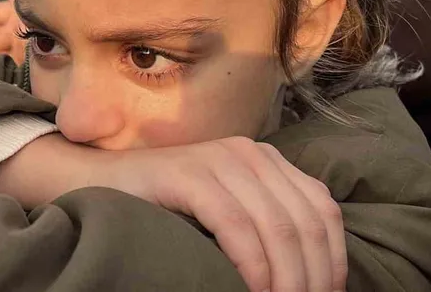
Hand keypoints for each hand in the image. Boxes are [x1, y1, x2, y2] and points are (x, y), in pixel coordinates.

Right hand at [0, 135, 345, 291]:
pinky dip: (252, 264)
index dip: (333, 261)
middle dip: (312, 277)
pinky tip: (252, 289)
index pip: (322, 211)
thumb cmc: (164, 210)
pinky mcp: (188, 174)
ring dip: (287, 278)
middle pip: (306, 222)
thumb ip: (265, 226)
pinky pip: (237, 223)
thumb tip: (311, 276)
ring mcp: (218, 160)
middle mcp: (249, 153)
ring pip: (277, 226)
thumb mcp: (227, 212)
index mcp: (266, 161)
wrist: (97, 183)